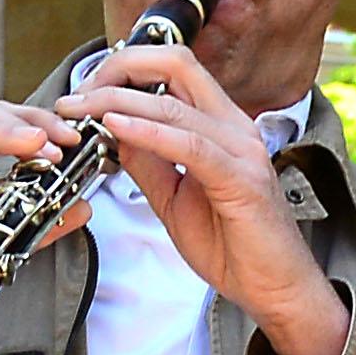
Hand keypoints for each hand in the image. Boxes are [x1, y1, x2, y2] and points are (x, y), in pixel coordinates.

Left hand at [66, 35, 348, 354]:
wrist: (278, 291)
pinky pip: (189, 145)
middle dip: (118, 69)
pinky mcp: (243, 180)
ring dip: (118, 101)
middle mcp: (235, 127)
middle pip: (176, 64)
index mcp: (221, 125)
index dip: (125, 68)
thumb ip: (148, 162)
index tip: (86, 92)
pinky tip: (116, 126)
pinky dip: (148, 132)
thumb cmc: (235, 249)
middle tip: (78, 95)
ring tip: (82, 109)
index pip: (173, 68)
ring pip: (173, 103)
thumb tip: (112, 130)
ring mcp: (242, 150)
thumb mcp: (174, 199)